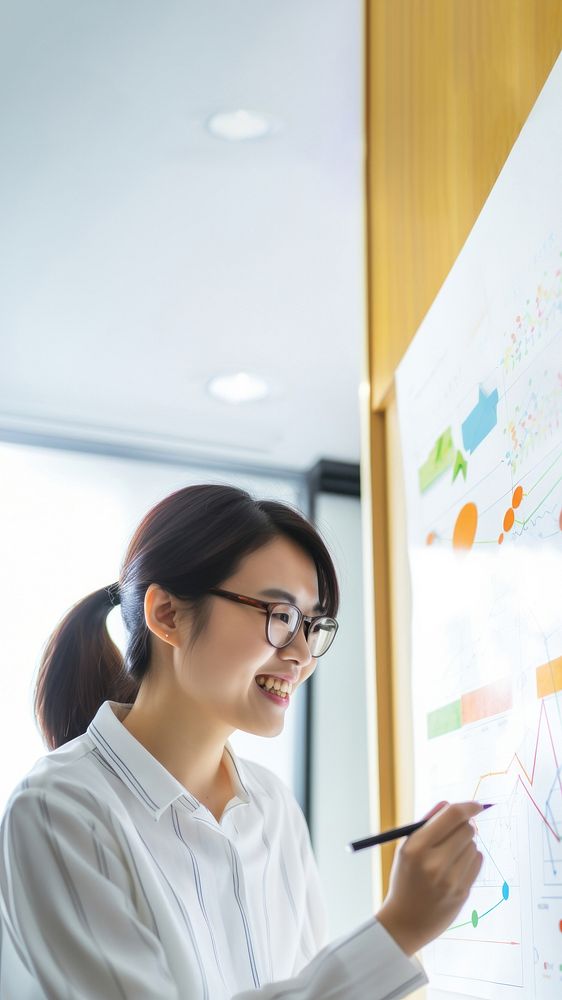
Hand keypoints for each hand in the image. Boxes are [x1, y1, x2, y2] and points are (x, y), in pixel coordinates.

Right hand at [375, 801, 483, 955]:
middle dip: (465, 826)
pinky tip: (456, 868)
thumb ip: (426, 824)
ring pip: (473, 845)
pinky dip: (470, 859)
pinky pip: (478, 861)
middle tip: (457, 831)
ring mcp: (450, 880)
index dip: (468, 806)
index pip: (452, 816)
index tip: (477, 805)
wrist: (405, 922)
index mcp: (416, 848)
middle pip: (467, 829)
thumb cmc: (405, 878)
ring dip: (465, 845)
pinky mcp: (462, 893)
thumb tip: (448, 803)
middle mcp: (434, 863)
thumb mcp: (406, 848)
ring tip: (449, 857)